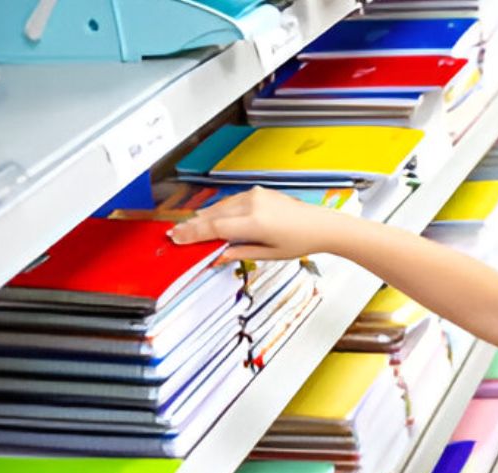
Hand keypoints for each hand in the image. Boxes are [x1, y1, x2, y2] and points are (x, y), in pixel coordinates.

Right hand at [168, 187, 345, 263]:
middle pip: (213, 215)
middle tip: (176, 233)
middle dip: (193, 225)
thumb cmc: (300, 241)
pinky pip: (232, 201)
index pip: (214, 228)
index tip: (177, 237)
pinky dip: (220, 210)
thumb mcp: (267, 254)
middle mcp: (253, 205)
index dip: (193, 233)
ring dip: (205, 217)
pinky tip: (212, 218)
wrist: (320, 225)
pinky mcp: (258, 192)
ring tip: (190, 227)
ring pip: (221, 206)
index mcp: (255, 223)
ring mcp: (256, 196)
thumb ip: (238, 253)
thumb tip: (217, 255)